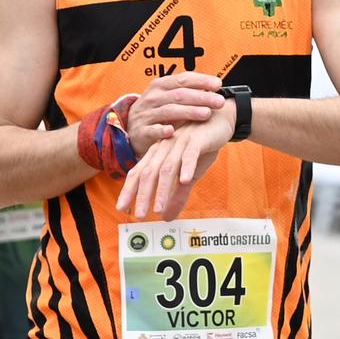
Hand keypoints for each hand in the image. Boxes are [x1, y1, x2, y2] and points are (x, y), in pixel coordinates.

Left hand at [116, 103, 235, 219]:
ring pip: (167, 167)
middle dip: (142, 195)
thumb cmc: (199, 147)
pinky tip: (185, 180)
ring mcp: (180, 143)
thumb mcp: (187, 175)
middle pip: (149, 172)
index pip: (138, 173)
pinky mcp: (197, 139)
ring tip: (158, 209)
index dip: (129, 190)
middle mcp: (164, 148)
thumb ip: (177, 195)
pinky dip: (187, 167)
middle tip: (139, 215)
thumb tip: (166, 218)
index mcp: (158, 154)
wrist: (218, 120)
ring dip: (162, 189)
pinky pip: (190, 154)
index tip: (121, 208)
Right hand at [123, 72, 225, 157]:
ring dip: (189, 112)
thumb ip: (188, 91)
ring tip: (206, 114)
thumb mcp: (169, 97)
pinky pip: (152, 130)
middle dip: (201, 97)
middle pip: (179, 95)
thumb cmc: (158, 111)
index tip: (218, 84)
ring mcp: (146, 114)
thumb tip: (216, 86)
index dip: (201, 80)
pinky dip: (161, 130)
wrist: (133, 128)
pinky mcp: (141, 131)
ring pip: (169, 111)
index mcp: (161, 85)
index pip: (183, 79)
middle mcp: (153, 97)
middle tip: (219, 102)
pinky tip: (172, 131)